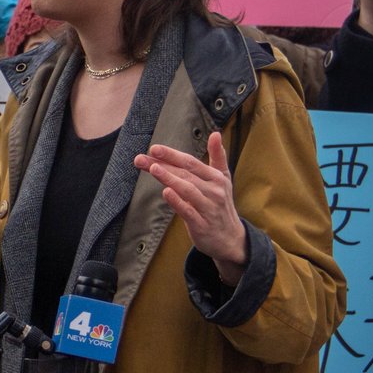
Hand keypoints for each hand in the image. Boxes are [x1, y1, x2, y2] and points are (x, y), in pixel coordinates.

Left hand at [134, 132, 246, 285]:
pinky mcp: (202, 224)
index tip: (154, 148)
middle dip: (163, 164)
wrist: (230, 238)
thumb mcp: (223, 179)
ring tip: (153, 169)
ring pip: (187, 190)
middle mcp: (214, 191)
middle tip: (141, 159)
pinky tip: (166, 192)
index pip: (191, 162)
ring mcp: (208, 208)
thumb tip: (215, 133)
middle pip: (185, 174)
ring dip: (170, 178)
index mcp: (216, 178)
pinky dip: (177, 202)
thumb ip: (217, 156)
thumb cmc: (221, 204)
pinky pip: (188, 211)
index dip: (172, 155)